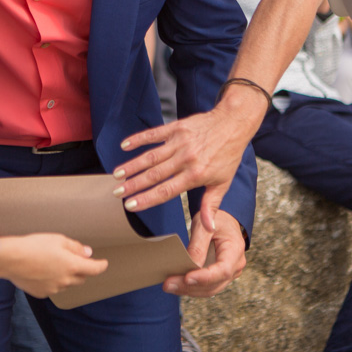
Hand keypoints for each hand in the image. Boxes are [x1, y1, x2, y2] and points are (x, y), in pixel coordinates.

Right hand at [0, 233, 106, 296]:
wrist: (10, 259)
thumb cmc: (34, 245)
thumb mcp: (58, 239)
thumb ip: (75, 247)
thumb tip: (88, 253)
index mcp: (72, 265)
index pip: (94, 269)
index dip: (101, 266)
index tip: (104, 263)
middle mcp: (65, 280)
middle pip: (81, 278)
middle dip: (81, 270)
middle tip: (73, 259)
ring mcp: (53, 289)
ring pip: (67, 284)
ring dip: (66, 276)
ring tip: (53, 263)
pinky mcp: (42, 293)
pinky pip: (53, 288)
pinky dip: (53, 281)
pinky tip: (42, 271)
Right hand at [115, 85, 265, 226]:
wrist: (234, 123)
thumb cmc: (228, 155)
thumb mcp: (223, 183)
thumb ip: (211, 206)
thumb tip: (209, 228)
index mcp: (196, 174)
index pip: (167, 190)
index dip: (147, 199)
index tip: (131, 206)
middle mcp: (186, 158)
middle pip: (155, 174)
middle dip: (134, 185)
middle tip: (117, 193)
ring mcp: (180, 142)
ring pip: (151, 156)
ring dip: (132, 165)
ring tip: (117, 174)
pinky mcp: (177, 127)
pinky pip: (154, 134)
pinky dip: (138, 139)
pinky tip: (124, 146)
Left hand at [164, 209, 245, 297]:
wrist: (224, 222)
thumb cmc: (216, 220)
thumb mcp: (204, 226)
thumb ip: (198, 245)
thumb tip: (190, 266)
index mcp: (235, 250)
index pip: (223, 270)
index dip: (205, 277)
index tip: (186, 278)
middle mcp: (236, 265)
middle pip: (214, 284)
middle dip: (190, 287)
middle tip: (167, 284)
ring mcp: (230, 273)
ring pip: (209, 289)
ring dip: (188, 290)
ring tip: (168, 285)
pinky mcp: (220, 277)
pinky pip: (206, 287)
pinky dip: (191, 287)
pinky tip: (176, 284)